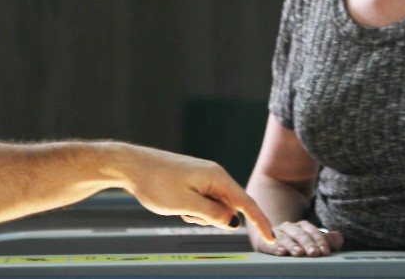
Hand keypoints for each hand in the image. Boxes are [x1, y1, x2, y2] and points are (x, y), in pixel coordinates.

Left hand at [118, 144, 275, 243]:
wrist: (132, 165)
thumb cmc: (156, 182)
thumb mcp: (185, 204)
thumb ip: (212, 214)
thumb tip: (233, 221)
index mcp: (217, 177)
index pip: (246, 203)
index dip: (260, 222)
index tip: (272, 239)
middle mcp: (215, 175)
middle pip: (229, 207)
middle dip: (213, 218)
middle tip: (186, 213)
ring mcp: (204, 177)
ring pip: (214, 207)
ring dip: (199, 214)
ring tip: (177, 205)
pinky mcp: (195, 181)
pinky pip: (203, 203)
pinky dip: (193, 209)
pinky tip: (175, 202)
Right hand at [253, 220, 342, 256]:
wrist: (268, 240)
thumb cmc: (295, 243)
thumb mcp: (312, 242)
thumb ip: (326, 240)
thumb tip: (338, 239)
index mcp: (302, 226)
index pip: (312, 231)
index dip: (320, 240)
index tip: (325, 251)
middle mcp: (289, 227)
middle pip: (299, 234)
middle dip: (307, 243)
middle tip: (314, 253)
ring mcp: (276, 234)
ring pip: (284, 238)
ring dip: (292, 245)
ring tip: (298, 253)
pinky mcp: (264, 241)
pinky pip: (268, 243)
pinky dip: (274, 247)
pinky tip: (280, 252)